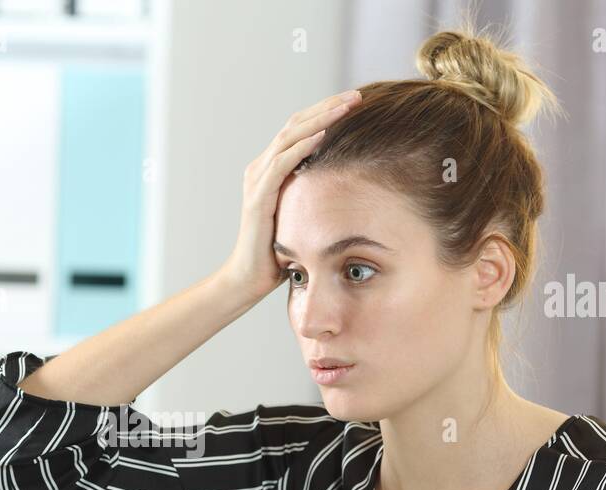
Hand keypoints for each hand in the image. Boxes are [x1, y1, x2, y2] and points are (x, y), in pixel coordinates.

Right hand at [218, 88, 362, 302]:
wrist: (249, 279)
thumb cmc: (278, 253)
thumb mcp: (302, 215)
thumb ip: (314, 195)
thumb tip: (349, 186)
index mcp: (270, 169)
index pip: (300, 129)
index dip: (325, 112)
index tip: (355, 103)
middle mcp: (260, 168)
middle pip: (296, 125)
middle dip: (327, 107)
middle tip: (356, 95)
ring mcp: (257, 180)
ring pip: (289, 137)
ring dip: (320, 119)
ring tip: (346, 106)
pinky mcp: (258, 198)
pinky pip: (281, 164)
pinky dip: (302, 147)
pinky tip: (323, 134)